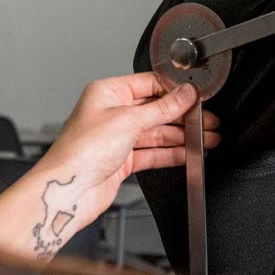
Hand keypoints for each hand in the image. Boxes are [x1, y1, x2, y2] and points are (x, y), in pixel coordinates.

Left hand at [36, 72, 219, 225]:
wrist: (67, 191)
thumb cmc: (80, 151)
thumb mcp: (129, 120)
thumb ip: (162, 108)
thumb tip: (185, 94)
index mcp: (108, 92)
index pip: (150, 84)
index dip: (175, 90)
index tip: (196, 96)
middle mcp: (112, 113)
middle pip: (157, 109)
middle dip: (183, 116)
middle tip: (207, 120)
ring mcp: (118, 137)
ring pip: (157, 132)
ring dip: (182, 136)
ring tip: (206, 138)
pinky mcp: (122, 160)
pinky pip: (153, 152)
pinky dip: (172, 153)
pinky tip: (189, 152)